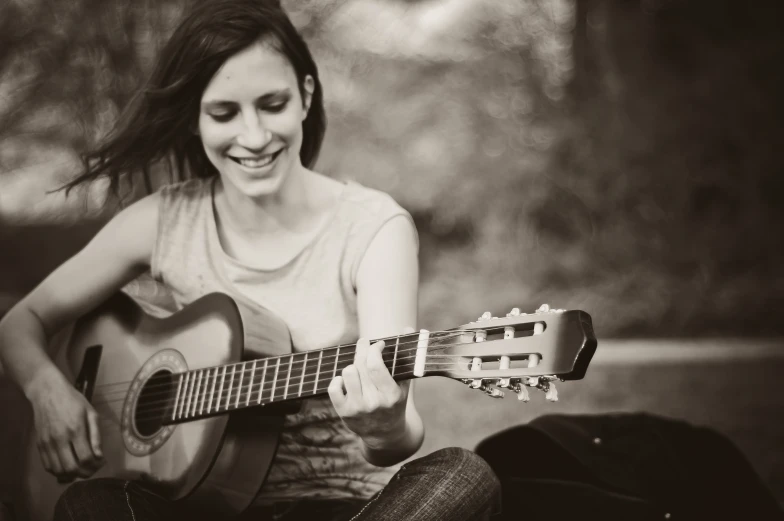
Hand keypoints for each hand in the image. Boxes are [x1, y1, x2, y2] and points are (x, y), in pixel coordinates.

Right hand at [26, 367, 103, 481]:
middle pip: (72, 468)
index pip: (86, 458)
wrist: (47, 392)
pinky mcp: (39, 445)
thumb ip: (96, 435)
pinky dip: (59, 472)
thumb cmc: (73, 400)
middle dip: (85, 473)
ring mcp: (47, 443)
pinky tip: (68, 467)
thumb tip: (99, 455)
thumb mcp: (91, 413)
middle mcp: (60, 439)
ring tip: (81, 469)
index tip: (102, 461)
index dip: (96, 465)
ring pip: (58, 471)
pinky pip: (48, 466)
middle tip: (92, 469)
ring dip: (72, 475)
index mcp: (75, 430)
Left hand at [328, 337, 407, 448]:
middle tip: (364, 343)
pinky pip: (334, 387)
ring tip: (358, 367)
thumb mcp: (404, 383)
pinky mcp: (344, 412)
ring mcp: (357, 408)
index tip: (378, 344)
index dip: (374, 349)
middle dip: (362, 349)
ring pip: (348, 373)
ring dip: (352, 366)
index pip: (376, 366)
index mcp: (391, 395)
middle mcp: (374, 402)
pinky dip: (338, 380)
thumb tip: (408, 327)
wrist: (385, 434)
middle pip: (361, 366)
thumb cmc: (395, 403)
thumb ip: (406, 355)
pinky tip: (346, 381)